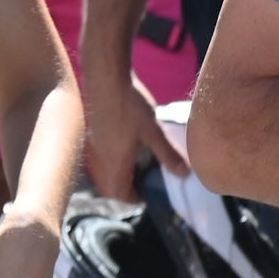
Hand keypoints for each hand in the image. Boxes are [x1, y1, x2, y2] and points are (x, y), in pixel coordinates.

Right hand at [81, 56, 187, 199]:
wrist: (105, 78)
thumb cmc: (130, 105)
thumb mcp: (153, 130)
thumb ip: (168, 154)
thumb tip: (185, 174)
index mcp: (115, 162)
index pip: (118, 193)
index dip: (131, 199)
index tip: (146, 197)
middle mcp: (101, 158)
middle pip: (108, 186)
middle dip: (123, 190)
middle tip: (141, 185)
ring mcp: (94, 145)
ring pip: (103, 172)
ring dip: (117, 175)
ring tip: (135, 167)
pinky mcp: (93, 133)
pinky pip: (100, 157)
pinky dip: (112, 161)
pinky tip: (125, 147)